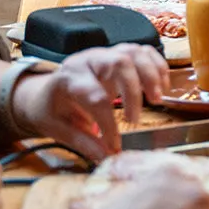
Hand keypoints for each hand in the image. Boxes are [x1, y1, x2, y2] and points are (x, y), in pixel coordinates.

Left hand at [13, 44, 169, 162]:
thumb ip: (83, 142)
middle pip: (120, 63)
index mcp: (70, 78)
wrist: (46, 91)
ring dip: (152, 75)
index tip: (114, 145)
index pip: (95, 97)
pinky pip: (144, 51)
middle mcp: (89, 60)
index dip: (109, 123)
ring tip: (157, 100)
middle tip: (135, 121)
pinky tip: (162, 87)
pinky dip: (157, 66)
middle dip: (134, 92)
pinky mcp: (119, 54)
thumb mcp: (57, 129)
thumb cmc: (51, 109)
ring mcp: (107, 54)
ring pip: (135, 53)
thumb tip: (106, 157)